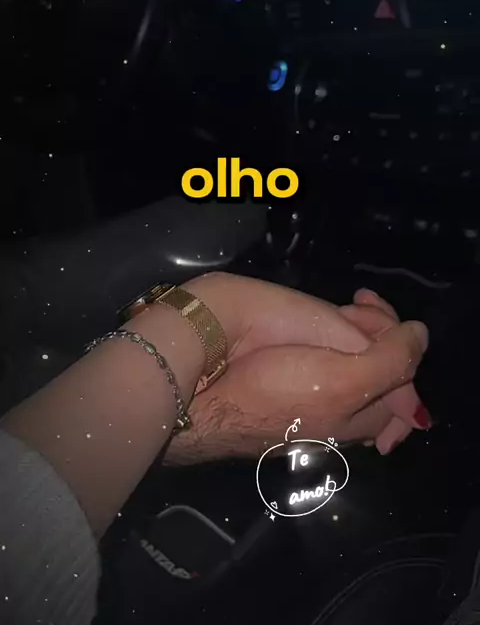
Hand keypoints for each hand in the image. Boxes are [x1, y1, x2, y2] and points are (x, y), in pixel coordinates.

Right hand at [165, 274, 428, 462]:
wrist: (202, 391)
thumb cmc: (275, 392)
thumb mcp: (344, 384)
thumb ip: (391, 362)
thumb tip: (418, 337)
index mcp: (360, 423)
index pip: (403, 379)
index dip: (397, 339)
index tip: (372, 309)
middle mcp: (342, 416)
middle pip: (379, 365)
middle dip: (376, 327)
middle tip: (356, 300)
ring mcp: (313, 401)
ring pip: (352, 357)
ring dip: (354, 324)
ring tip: (338, 306)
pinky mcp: (288, 389)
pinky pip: (324, 357)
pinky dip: (329, 333)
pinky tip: (313, 322)